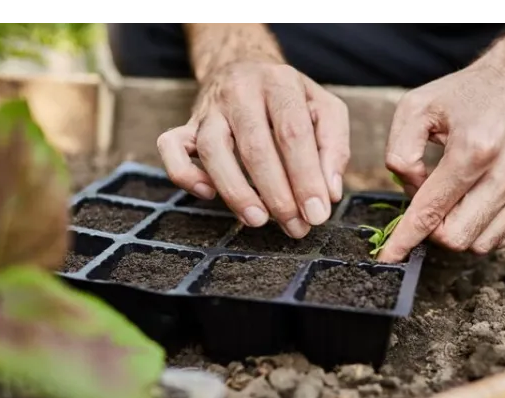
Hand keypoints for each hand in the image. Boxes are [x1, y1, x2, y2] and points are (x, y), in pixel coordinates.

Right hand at [157, 61, 349, 237]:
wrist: (243, 64)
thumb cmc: (289, 98)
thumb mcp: (324, 109)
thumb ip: (334, 147)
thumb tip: (329, 192)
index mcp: (280, 83)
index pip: (293, 133)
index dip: (306, 177)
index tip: (317, 213)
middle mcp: (241, 91)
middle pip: (255, 146)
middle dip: (277, 194)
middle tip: (295, 226)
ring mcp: (209, 108)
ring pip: (212, 150)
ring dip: (235, 191)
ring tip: (258, 220)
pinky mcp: (186, 124)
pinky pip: (170, 148)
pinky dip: (185, 175)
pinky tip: (208, 194)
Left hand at [378, 59, 504, 262]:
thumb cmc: (466, 95)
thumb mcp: (416, 108)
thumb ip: (400, 152)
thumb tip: (410, 191)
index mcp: (474, 148)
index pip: (432, 211)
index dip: (405, 239)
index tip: (389, 256)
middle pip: (456, 236)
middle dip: (433, 230)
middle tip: (428, 203)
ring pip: (480, 243)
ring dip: (457, 230)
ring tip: (453, 197)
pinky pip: (502, 237)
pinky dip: (480, 228)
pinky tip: (473, 201)